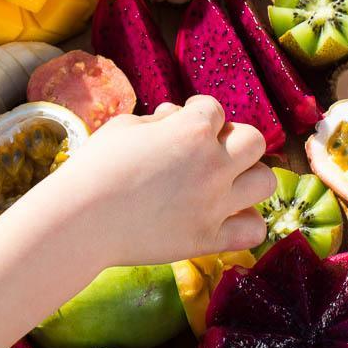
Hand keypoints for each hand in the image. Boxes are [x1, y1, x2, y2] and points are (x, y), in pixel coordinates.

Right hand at [66, 96, 273, 265]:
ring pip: (265, 181)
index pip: (214, 108)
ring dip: (246, 177)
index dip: (197, 112)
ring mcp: (216, 204)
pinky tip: (223, 216)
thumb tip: (174, 118)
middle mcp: (213, 164)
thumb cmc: (96, 166)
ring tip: (221, 182)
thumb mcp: (124, 127)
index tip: (181, 121)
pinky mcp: (209, 239)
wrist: (82, 219)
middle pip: (255, 140)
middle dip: (233, 139)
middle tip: (208, 150)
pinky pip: (254, 230)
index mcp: (191, 130)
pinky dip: (244, 222)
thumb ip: (157, 121)